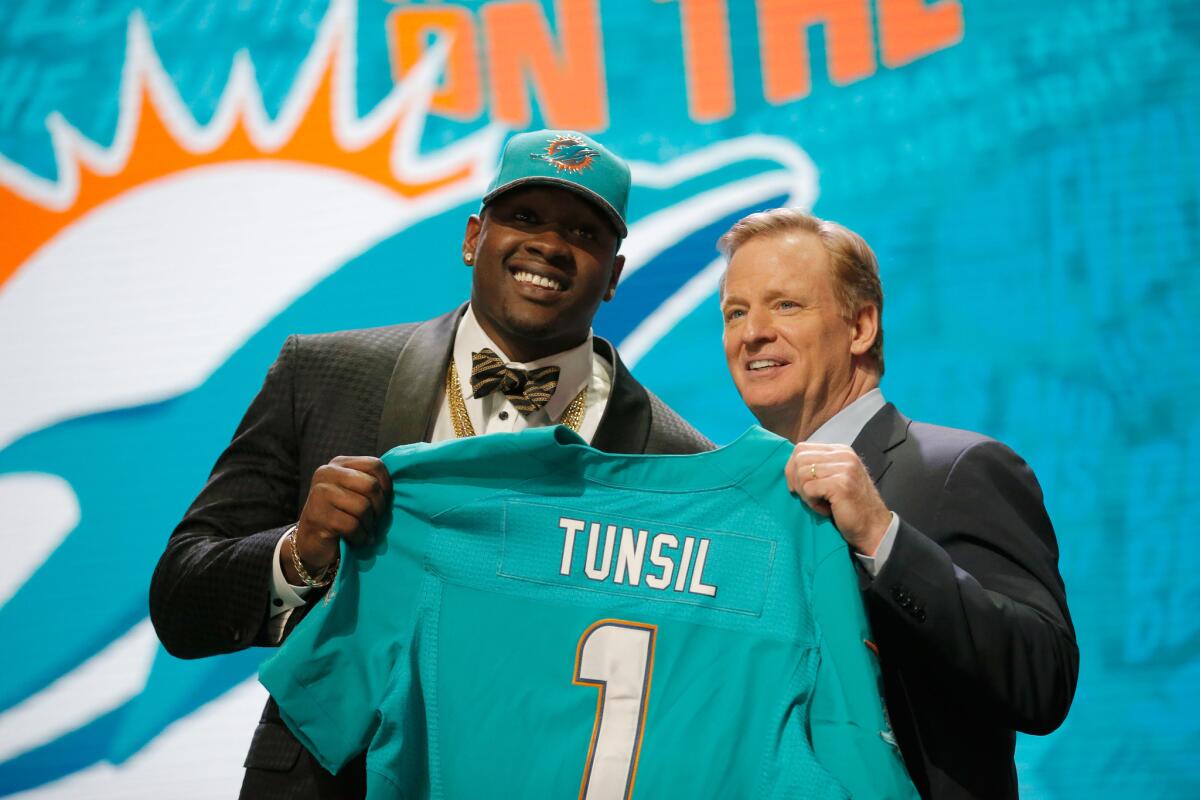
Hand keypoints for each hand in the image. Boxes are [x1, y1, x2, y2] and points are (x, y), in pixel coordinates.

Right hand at [282, 456, 391, 583]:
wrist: (312, 541)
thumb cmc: (341, 514)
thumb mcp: (354, 492)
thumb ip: (370, 482)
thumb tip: (403, 483)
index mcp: (339, 464)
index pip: (375, 464)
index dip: (387, 485)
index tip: (385, 501)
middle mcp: (326, 473)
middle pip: (371, 486)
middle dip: (379, 508)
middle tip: (375, 520)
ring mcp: (320, 493)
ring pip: (363, 507)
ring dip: (369, 525)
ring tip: (364, 530)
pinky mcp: (317, 516)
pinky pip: (352, 526)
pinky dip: (360, 537)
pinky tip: (356, 539)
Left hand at [785, 443, 890, 555]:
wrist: (872, 527)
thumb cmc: (849, 506)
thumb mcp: (834, 478)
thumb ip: (817, 467)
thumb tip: (789, 466)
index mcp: (840, 450)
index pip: (802, 448)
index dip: (792, 468)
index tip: (796, 486)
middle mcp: (843, 455)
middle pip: (799, 459)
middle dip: (796, 481)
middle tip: (808, 497)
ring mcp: (844, 468)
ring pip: (802, 474)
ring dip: (806, 494)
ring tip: (820, 503)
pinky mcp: (841, 484)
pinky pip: (809, 489)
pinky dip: (812, 503)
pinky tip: (825, 508)